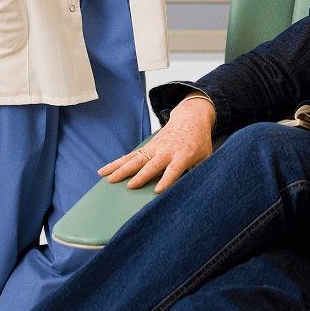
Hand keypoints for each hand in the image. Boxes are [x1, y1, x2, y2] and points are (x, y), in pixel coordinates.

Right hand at [99, 97, 214, 191]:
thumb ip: (198, 173)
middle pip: (151, 165)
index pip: (174, 169)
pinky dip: (116, 163)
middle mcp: (166, 151)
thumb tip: (193, 192)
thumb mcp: (205, 157)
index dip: (167, 180)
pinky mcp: (146, 147)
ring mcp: (154, 148)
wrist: (190, 118)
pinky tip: (104, 171)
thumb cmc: (199, 142)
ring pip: (135, 159)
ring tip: (109, 179)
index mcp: (184, 154)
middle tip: (130, 186)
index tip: (158, 190)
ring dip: (122, 170)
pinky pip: (129, 156)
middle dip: (140, 176)